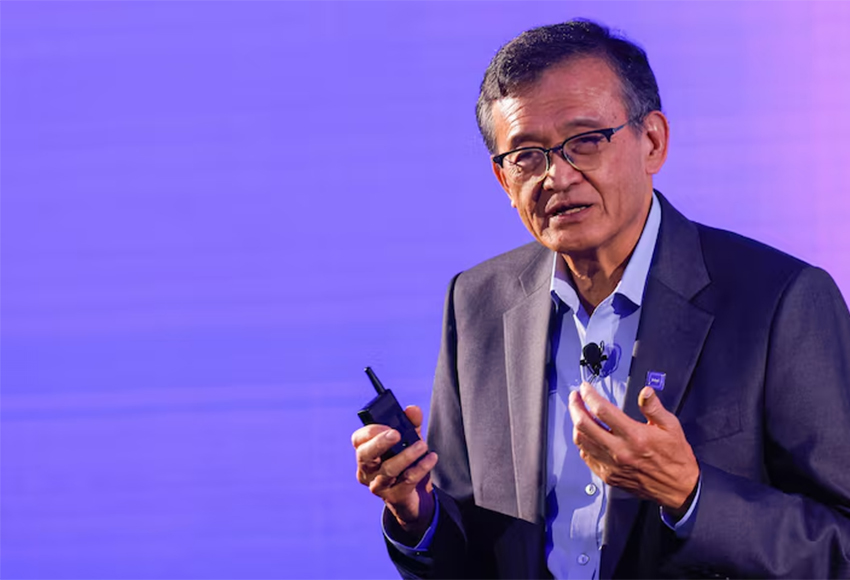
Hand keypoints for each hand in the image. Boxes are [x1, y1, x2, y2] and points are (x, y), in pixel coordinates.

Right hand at [352, 405, 438, 537]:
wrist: (413, 494)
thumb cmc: (405, 459)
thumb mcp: (408, 439)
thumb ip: (410, 422)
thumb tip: (412, 410)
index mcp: (366, 451)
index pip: (358, 439)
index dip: (371, 431)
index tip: (388, 425)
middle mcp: (366, 469)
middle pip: (366, 454)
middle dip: (380, 443)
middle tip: (397, 434)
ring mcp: (378, 485)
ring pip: (388, 469)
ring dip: (406, 456)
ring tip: (422, 445)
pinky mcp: (393, 496)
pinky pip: (406, 481)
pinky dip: (420, 468)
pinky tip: (431, 458)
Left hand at [568, 383, 698, 515]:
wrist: (678, 488)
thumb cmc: (675, 457)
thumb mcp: (671, 427)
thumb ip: (654, 407)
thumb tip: (645, 391)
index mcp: (634, 436)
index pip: (602, 410)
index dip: (589, 395)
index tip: (585, 388)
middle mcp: (619, 451)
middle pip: (584, 425)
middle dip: (575, 406)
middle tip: (575, 397)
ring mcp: (611, 465)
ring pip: (581, 441)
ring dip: (576, 424)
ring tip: (578, 413)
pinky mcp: (608, 476)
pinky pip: (587, 457)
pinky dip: (582, 443)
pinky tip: (586, 435)